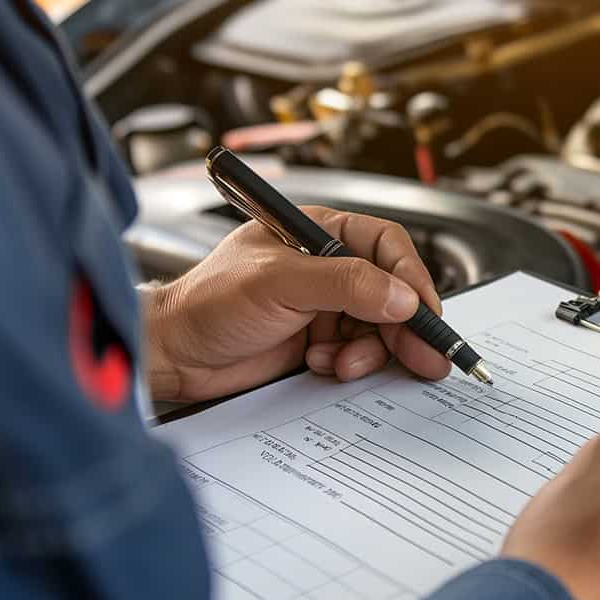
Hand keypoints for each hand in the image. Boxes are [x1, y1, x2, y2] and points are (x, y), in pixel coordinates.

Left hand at [143, 207, 449, 402]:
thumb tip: (401, 295)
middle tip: (425, 357)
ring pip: (381, 328)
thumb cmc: (208, 303)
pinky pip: (360, 354)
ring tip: (343, 364)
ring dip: (371, 351)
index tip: (425, 312)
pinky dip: (350, 365)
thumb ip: (345, 284)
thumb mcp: (279, 283)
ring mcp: (325, 307)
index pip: (387, 247)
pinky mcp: (320, 342)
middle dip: (407, 326)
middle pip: (393, 292)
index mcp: (320, 234)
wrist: (174, 356)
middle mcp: (328, 267)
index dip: (412, 278)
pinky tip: (321, 365)